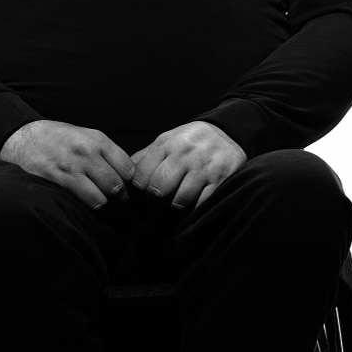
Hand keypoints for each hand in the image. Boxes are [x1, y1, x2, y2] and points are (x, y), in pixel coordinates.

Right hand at [0, 120, 134, 208]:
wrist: (24, 137)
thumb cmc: (60, 139)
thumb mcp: (87, 136)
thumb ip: (107, 153)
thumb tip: (129, 177)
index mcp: (98, 141)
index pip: (128, 170)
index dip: (130, 183)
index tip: (126, 189)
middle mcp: (86, 153)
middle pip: (116, 187)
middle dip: (119, 199)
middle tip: (117, 204)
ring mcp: (70, 168)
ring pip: (101, 200)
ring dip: (102, 206)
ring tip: (100, 206)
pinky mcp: (56, 181)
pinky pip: (80, 203)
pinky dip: (85, 208)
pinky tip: (83, 205)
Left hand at [130, 121, 246, 209]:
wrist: (228, 131)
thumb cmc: (189, 142)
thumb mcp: (166, 142)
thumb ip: (145, 158)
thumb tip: (124, 179)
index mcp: (165, 144)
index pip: (141, 176)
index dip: (137, 195)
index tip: (139, 203)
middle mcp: (183, 154)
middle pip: (158, 190)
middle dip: (153, 207)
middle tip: (153, 216)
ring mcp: (203, 167)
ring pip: (179, 201)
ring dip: (172, 215)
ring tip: (169, 219)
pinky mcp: (220, 179)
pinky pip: (202, 204)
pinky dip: (193, 213)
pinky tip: (189, 214)